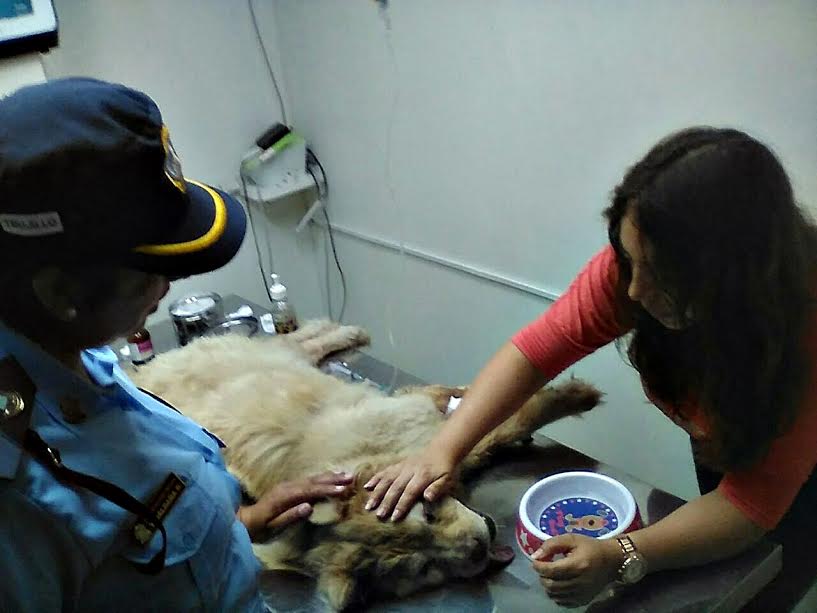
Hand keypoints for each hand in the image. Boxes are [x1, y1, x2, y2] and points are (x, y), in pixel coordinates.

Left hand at [238, 471, 352, 540]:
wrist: (244, 521)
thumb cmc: (259, 528)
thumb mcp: (273, 527)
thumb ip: (290, 517)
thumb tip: (309, 507)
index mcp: (284, 496)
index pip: (309, 491)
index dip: (326, 489)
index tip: (342, 489)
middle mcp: (287, 487)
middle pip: (313, 481)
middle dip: (333, 479)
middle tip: (351, 477)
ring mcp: (288, 485)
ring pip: (312, 478)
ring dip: (329, 476)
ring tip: (345, 474)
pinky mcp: (289, 487)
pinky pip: (308, 480)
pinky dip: (321, 478)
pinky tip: (329, 477)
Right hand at [363, 449, 454, 520]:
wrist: (442, 450)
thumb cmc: (445, 470)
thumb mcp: (447, 480)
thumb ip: (437, 489)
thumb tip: (428, 498)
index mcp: (423, 476)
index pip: (410, 492)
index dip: (401, 505)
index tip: (393, 518)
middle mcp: (410, 470)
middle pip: (396, 487)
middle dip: (386, 501)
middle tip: (378, 515)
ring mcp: (402, 466)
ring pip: (387, 479)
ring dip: (377, 492)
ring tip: (369, 505)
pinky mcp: (398, 464)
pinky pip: (385, 471)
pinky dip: (375, 478)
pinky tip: (366, 486)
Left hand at [532, 534, 620, 607]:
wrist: (611, 561)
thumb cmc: (590, 547)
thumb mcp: (571, 539)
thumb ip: (552, 545)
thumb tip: (535, 555)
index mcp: (577, 565)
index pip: (551, 570)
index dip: (538, 566)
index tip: (535, 561)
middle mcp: (580, 582)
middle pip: (551, 585)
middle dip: (542, 576)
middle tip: (542, 568)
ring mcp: (582, 593)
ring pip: (555, 595)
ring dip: (547, 585)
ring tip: (550, 575)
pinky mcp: (584, 600)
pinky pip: (563, 602)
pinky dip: (556, 594)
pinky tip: (558, 584)